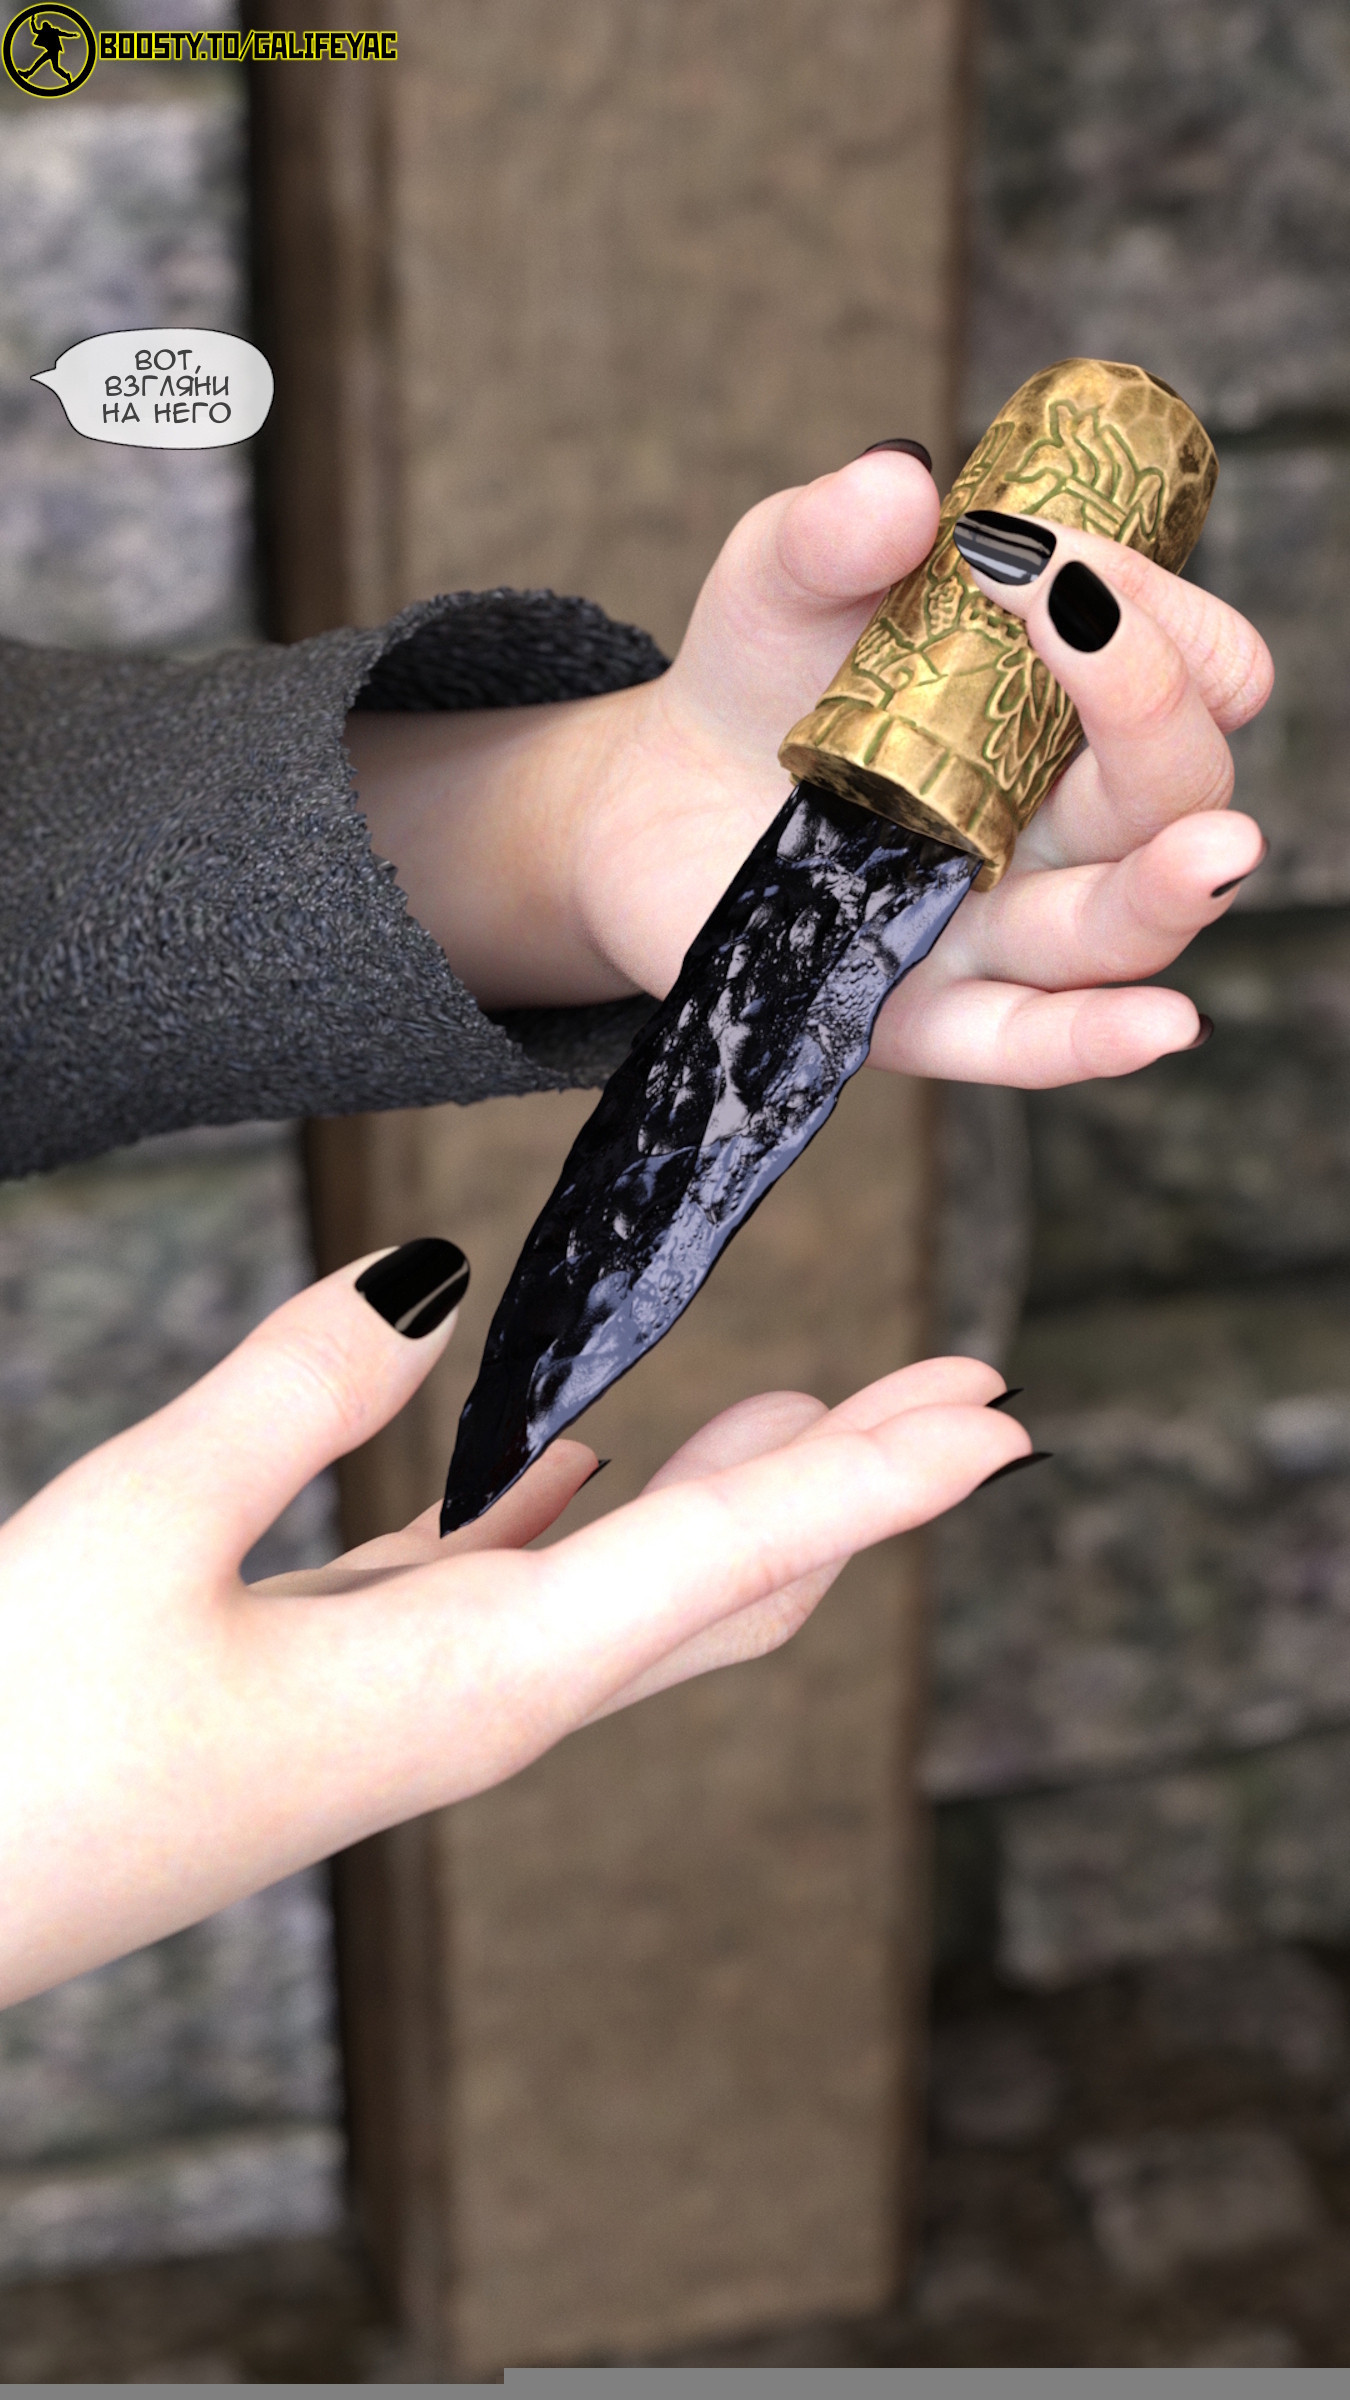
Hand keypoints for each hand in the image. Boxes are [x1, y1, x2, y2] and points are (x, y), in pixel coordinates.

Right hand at [0, 1242, 1025, 2007]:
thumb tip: (433, 1272)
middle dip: (856, 1490)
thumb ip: (297, 1389)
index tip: (996, 1422)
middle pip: (726, 1585)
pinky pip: (514, 1587)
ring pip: (635, 1586)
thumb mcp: (146, 1532)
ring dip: (742, 1497)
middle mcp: (485, 1702)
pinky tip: (587, 1455)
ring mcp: (424, 1703)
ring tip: (818, 1411)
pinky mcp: (353, 1688)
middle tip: (966, 1399)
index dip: (872, 1479)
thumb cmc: (19, 1743)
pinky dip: (587, 1512)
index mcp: (473, 1679)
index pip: (726, 1559)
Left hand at [348, 452, 1271, 1085]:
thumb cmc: (757, 675)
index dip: (1167, 623)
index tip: (1067, 565)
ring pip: (1119, 927)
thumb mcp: (778, 579)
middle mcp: (1061, 824)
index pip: (1191, 674)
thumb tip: (901, 487)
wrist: (643, 796)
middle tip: (1095, 635)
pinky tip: (1164, 1024)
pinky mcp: (915, 1012)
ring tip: (1214, 853)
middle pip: (1171, 795)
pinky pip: (1022, 1040)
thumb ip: (832, 531)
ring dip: (1170, 891)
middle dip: (1158, 719)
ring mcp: (995, 925)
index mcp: (1069, 709)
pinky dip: (1093, 1040)